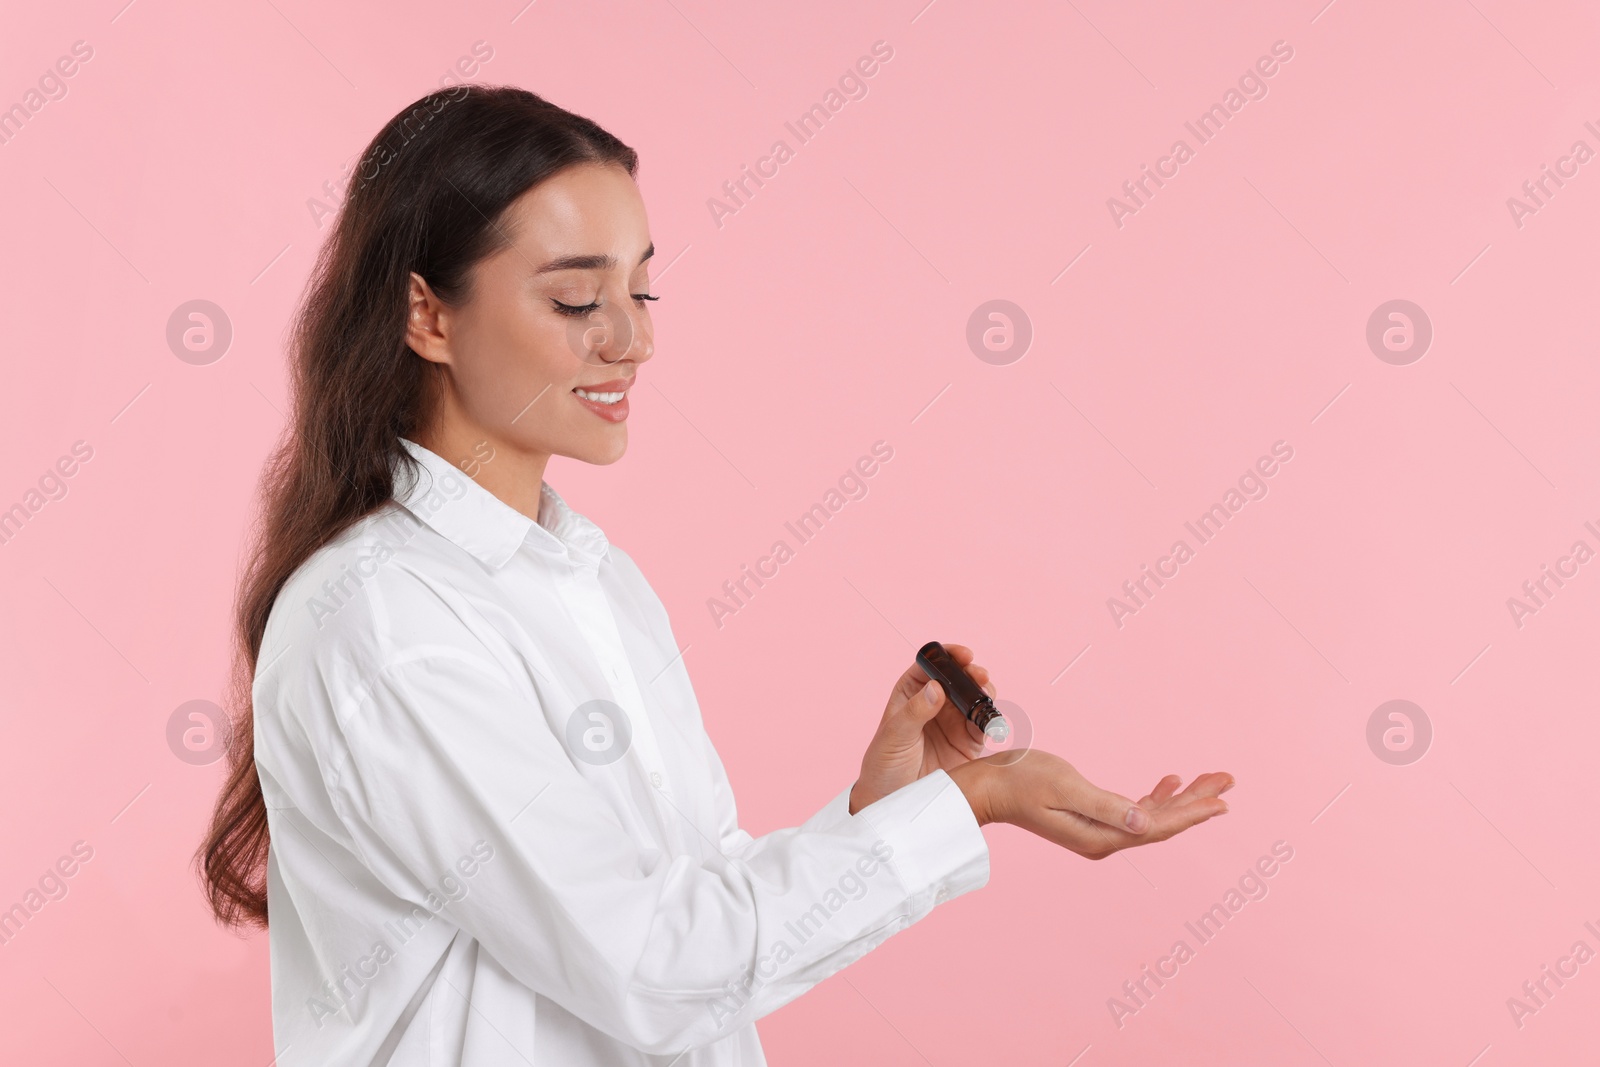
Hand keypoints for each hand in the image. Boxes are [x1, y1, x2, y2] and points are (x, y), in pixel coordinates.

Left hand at [849, 643, 994, 813]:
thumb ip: (915, 712)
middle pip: (958, 679)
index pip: (931, 666)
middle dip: (971, 673)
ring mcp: (953, 723)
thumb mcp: (893, 737)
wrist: (894, 804)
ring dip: (984, 693)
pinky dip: (991, 718)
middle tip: (980, 676)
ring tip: (986, 696)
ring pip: (975, 698)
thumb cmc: (884, 766)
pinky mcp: (969, 743)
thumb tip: (936, 687)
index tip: (962, 655)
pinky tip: (991, 718)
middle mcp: (934, 704)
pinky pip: (984, 725)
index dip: (947, 656)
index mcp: (911, 694)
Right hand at [950, 751, 1232, 858]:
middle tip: (1228, 780)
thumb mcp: (1065, 787)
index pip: (1159, 827)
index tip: (1223, 800)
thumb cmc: (1020, 781)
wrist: (987, 788)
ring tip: (1210, 779)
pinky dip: (1156, 797)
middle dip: (1197, 801)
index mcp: (1102, 836)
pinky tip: (1169, 782)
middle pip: (1163, 823)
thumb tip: (1145, 822)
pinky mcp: (1092, 818)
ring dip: (1181, 798)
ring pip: (1153, 816)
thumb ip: (1106, 805)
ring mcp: (1099, 830)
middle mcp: (1105, 839)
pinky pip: (1136, 811)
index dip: (1193, 812)